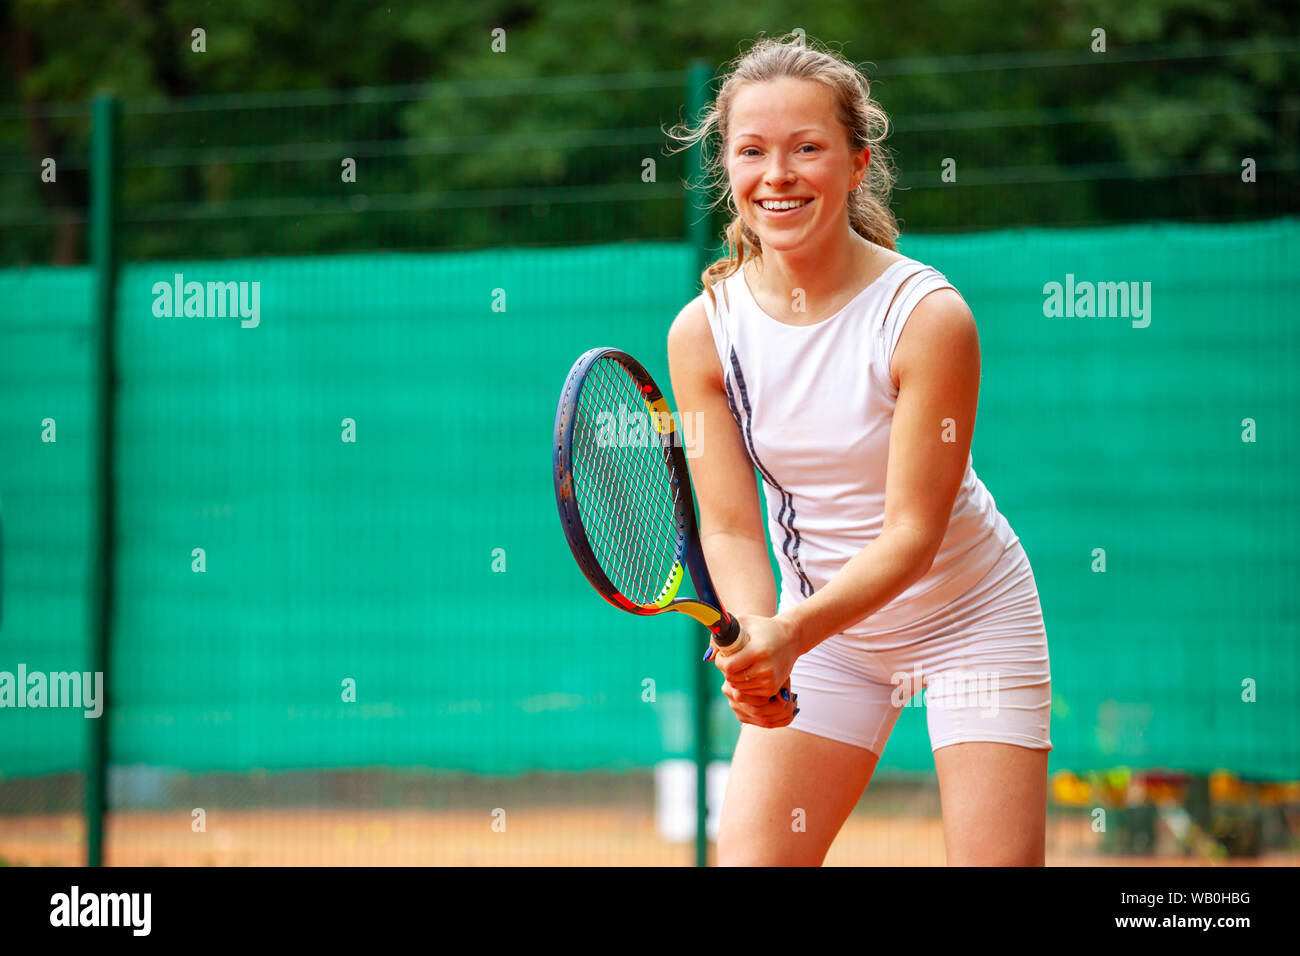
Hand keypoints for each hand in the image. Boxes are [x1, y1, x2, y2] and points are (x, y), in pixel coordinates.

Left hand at [708, 614, 800, 728]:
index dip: (720, 661)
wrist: (791, 638)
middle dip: (726, 670)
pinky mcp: (772, 689)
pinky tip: (749, 672)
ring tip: (741, 665)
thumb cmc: (763, 628)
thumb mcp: (743, 622)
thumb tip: (708, 657)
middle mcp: (765, 668)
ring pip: (739, 687)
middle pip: (732, 678)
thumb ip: (722, 637)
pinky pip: (749, 692)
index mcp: (757, 651)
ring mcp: (770, 681)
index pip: (728, 666)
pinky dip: (745, 684)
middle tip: (731, 659)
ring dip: (735, 678)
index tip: (722, 655)